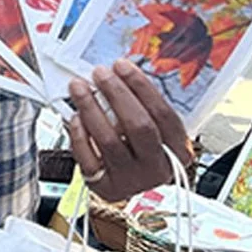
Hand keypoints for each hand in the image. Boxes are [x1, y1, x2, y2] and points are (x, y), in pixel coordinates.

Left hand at [67, 58, 192, 201]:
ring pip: (109, 140)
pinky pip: (88, 157)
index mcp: (177, 150)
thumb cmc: (138, 149)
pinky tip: (74, 116)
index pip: (163, 114)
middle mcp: (156, 167)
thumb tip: (117, 72)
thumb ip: (140, 106)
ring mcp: (130, 180)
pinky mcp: (104, 186)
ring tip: (78, 87)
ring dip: (90, 108)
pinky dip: (79, 133)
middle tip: (100, 73)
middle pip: (139, 126)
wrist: (126, 186)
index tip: (121, 65)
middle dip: (116, 94)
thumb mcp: (152, 130)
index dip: (141, 87)